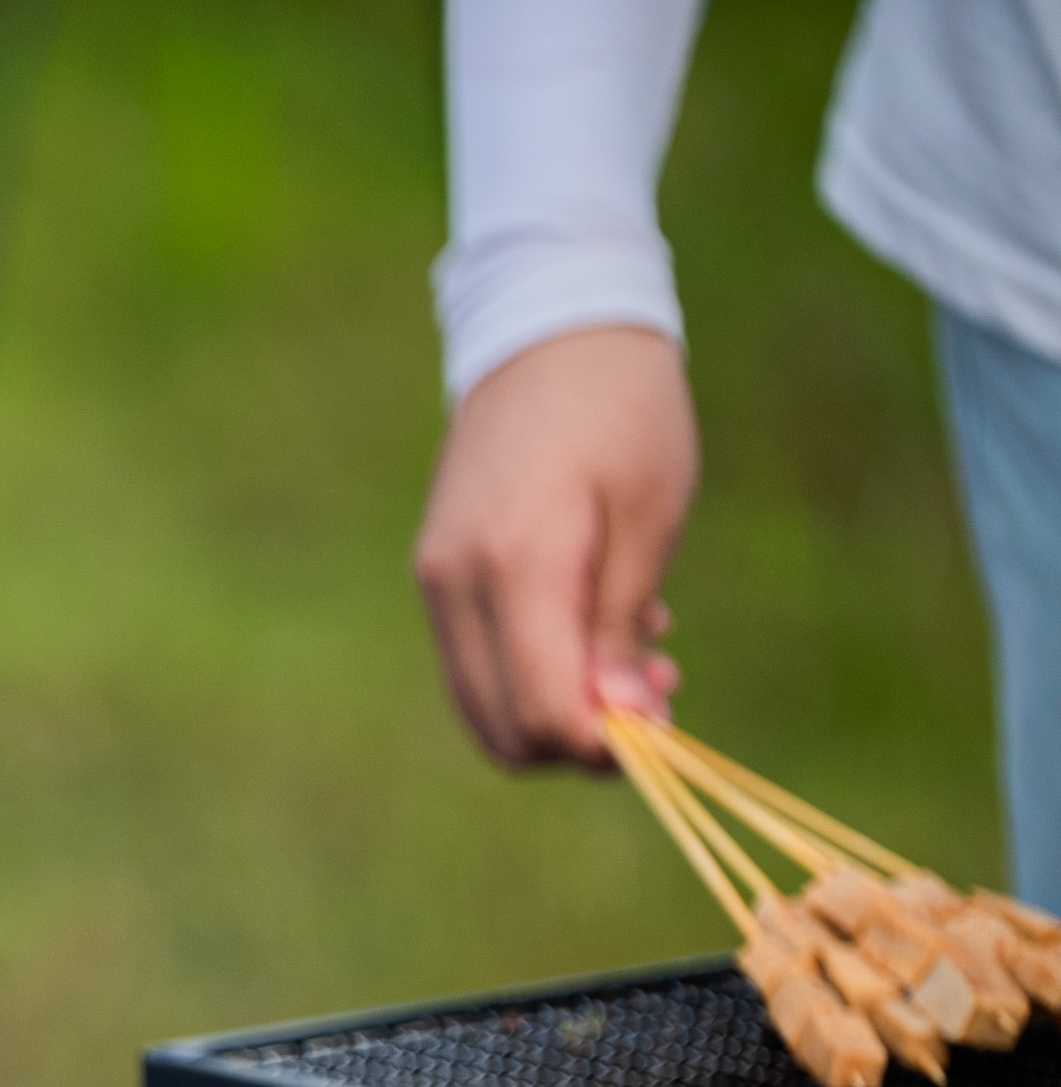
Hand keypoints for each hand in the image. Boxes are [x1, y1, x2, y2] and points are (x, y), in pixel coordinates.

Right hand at [413, 325, 697, 768]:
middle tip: (654, 698)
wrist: (549, 329)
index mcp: (514, 566)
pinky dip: (532, 672)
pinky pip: (476, 660)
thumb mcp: (649, 517)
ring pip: (482, 704)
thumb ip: (622, 627)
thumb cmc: (622, 411)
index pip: (540, 709)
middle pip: (500, 727)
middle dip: (578, 740)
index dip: (603, 744)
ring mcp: (435, 580)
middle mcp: (455, 585)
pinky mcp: (437, 572)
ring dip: (556, 709)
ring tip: (635, 660)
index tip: (665, 725)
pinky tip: (593, 628)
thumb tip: (621, 723)